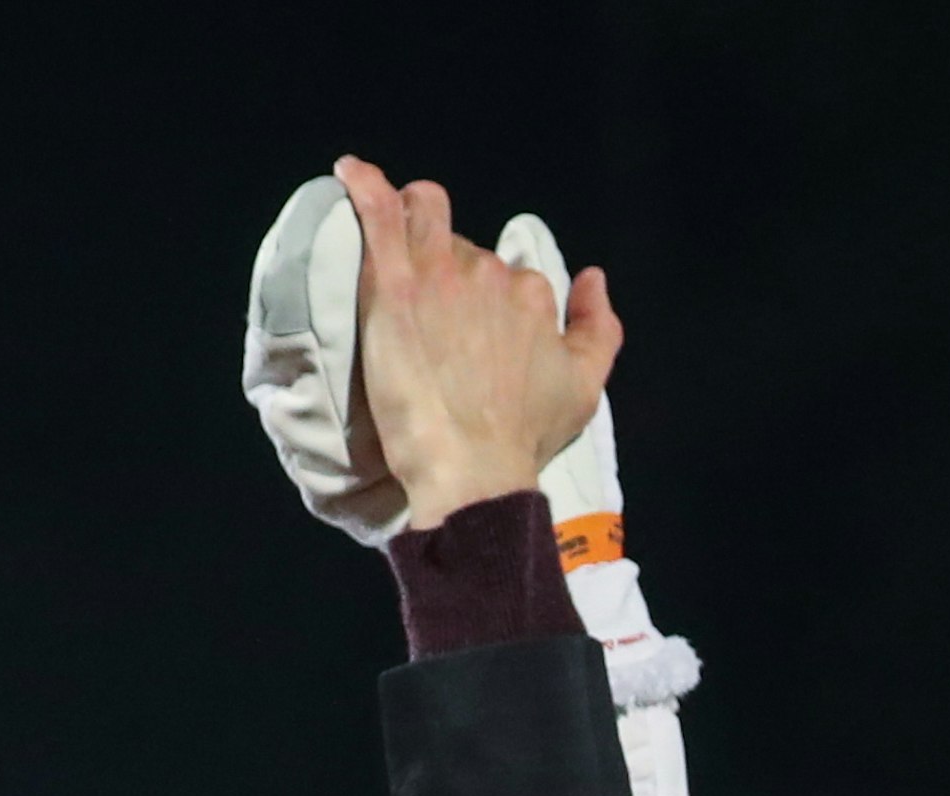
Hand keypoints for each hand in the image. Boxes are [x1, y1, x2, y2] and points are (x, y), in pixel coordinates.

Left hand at [332, 157, 619, 530]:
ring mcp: (442, 274)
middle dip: (445, 268)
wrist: (473, 468)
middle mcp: (492, 274)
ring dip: (409, 225)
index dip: (481, 296)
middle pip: (461, 248)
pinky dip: (365, 188)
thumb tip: (594, 277)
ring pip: (423, 219)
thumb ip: (599, 327)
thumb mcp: (585, 389)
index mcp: (532, 295)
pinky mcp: (396, 285)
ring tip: (389, 247)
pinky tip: (350, 173)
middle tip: (424, 316)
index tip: (463, 329)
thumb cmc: (525, 438)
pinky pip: (380, 216)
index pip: (502, 272)